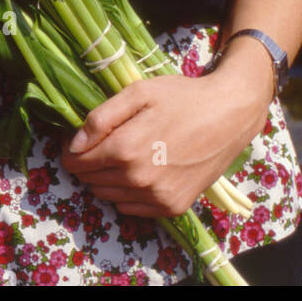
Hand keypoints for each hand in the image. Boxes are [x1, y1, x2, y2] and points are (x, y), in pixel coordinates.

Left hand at [60, 72, 266, 217]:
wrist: (229, 115)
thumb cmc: (182, 97)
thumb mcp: (139, 92)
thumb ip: (101, 118)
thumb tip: (74, 145)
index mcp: (126, 149)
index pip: (77, 162)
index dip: (72, 149)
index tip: (79, 139)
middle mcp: (138, 180)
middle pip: (90, 181)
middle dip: (89, 163)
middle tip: (104, 143)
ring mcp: (157, 198)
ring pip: (108, 196)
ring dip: (107, 179)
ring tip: (124, 154)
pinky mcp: (172, 208)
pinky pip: (132, 208)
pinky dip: (128, 193)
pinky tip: (142, 170)